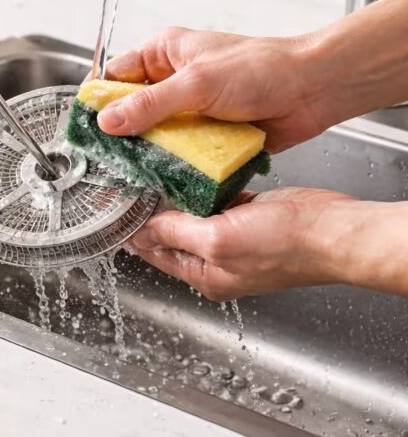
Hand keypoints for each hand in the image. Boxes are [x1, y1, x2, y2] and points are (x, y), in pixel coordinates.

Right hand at [97, 27, 326, 152]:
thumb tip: (108, 121)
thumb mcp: (198, 83)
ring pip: (154, 137)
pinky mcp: (206, 135)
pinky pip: (181, 154)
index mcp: (163, 54)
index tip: (86, 127)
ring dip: (151, 153)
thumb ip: (150, 104)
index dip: (98, 101)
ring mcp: (190, 110)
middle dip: (123, 134)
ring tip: (136, 172)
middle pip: (130, 111)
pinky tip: (168, 177)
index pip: (114, 77)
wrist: (313, 91)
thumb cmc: (264, 69)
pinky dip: (176, 165)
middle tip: (110, 157)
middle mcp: (173, 81)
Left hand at [128, 188, 357, 300]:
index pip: (154, 252)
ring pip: (191, 215)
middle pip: (170, 233)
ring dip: (176, 197)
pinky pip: (215, 201)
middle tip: (131, 183)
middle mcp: (215, 261)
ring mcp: (233, 238)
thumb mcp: (217, 240)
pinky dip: (203, 188)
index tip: (114, 205)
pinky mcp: (248, 216)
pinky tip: (191, 172)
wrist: (333, 230)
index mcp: (204, 276)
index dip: (132, 229)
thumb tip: (142, 231)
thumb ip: (176, 234)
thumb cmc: (286, 246)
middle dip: (151, 210)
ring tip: (154, 173)